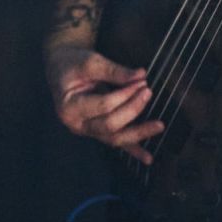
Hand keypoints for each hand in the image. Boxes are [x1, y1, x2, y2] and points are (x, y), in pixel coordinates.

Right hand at [44, 42, 164, 165]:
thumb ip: (115, 71)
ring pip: (115, 138)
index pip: (104, 105)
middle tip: (148, 92)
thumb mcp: (91, 62)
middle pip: (110, 125)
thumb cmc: (73, 64)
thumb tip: (141, 76)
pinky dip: (133, 150)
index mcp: (69, 107)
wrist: (62, 69)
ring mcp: (87, 131)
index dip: (125, 94)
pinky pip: (116, 141)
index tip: (141, 81)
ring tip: (159, 126)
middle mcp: (76, 125)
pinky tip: (148, 158)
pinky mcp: (97, 131)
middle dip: (133, 109)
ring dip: (139, 133)